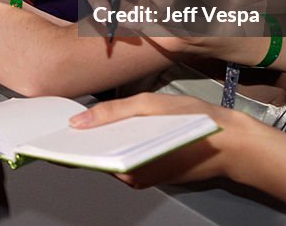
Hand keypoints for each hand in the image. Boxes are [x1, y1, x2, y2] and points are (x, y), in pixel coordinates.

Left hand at [68, 92, 253, 187]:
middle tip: (66, 115)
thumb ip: (111, 113)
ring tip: (86, 116)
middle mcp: (134, 177)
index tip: (49, 129)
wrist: (235, 143)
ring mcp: (144, 175)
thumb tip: (78, 122)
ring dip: (101, 137)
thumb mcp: (150, 107)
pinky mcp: (153, 170)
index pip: (86, 158)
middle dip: (82, 137)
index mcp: (129, 168)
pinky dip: (119, 140)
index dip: (66, 143)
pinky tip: (116, 123)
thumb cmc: (197, 123)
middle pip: (98, 156)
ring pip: (112, 154)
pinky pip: (127, 155)